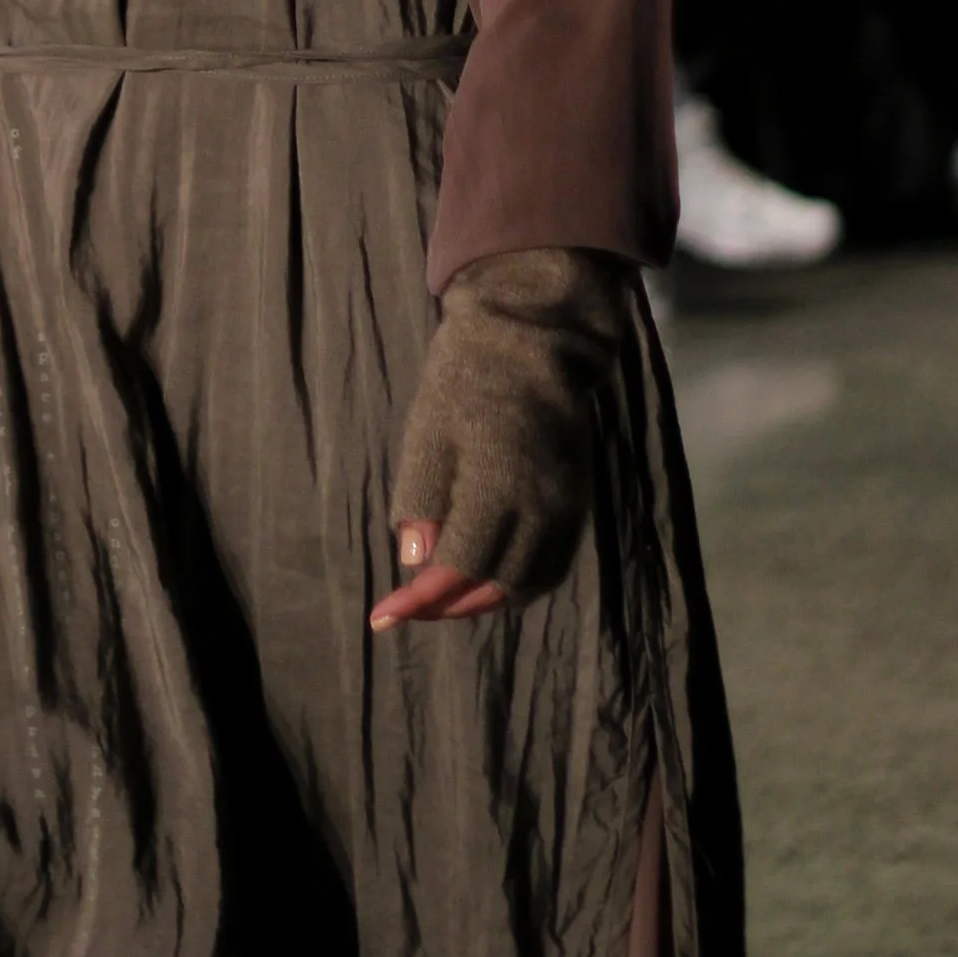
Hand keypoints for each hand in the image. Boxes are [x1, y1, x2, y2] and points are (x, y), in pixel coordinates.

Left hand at [372, 249, 627, 632]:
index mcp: (496, 487)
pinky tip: (487, 577)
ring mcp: (564, 508)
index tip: (380, 617)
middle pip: (493, 586)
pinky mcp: (577, 502)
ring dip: (483, 600)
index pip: (456, 569)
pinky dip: (517, 584)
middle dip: (447, 606)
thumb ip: (421, 500)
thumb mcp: (427, 432)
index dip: (417, 601)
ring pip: (527, 585)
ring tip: (444, 598)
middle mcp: (539, 508)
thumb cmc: (466, 379)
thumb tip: (416, 563)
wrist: (532, 339)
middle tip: (408, 607)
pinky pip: (551, 565)